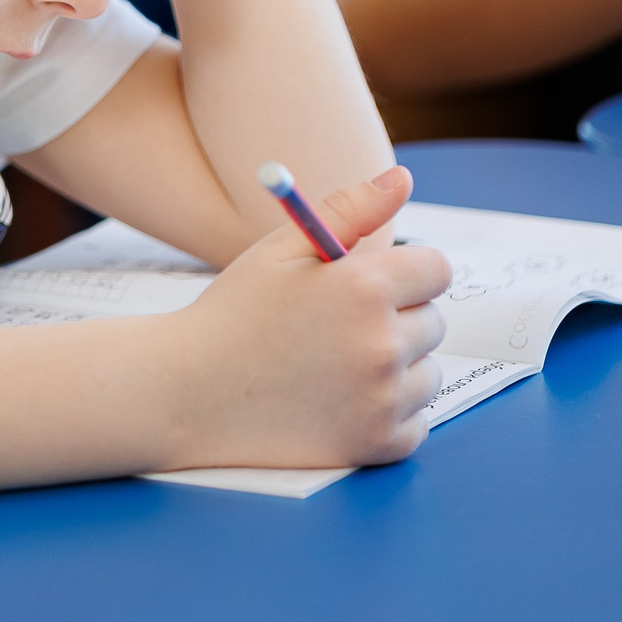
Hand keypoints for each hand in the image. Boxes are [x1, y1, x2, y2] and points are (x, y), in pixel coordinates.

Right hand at [165, 165, 448, 469]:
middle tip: (337, 329)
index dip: (406, 274)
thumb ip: (348, 210)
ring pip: (428, 373)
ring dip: (397, 369)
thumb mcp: (281, 251)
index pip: (436, 270)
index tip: (374, 287)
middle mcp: (382, 344)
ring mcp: (383, 399)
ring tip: (335, 367)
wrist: (185, 393)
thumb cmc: (233, 315)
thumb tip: (403, 177)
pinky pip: (417, 422)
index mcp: (364, 288)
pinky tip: (342, 402)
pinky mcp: (377, 444)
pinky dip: (390, 415)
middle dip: (396, 320)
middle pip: (433, 322)